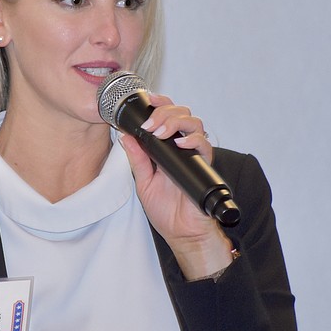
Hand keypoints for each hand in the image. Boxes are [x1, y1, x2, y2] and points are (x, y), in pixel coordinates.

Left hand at [118, 93, 234, 279]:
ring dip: (175, 122)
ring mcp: (193, 155)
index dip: (159, 103)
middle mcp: (181, 147)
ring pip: (194, 123)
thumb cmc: (164, 209)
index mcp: (166, 147)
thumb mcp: (143, 181)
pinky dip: (193, 141)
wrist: (180, 232)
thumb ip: (137, 159)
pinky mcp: (204, 166)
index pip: (167, 115)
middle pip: (181, 113)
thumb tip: (125, 136)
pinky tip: (180, 144)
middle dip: (164, 112)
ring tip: (160, 132)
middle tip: (150, 124)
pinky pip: (204, 146)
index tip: (146, 98)